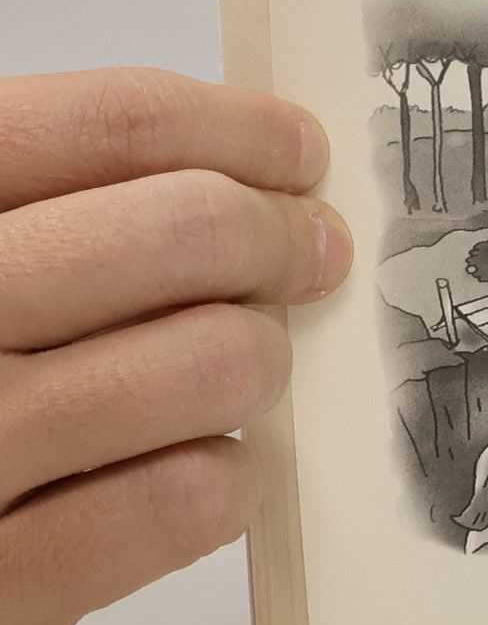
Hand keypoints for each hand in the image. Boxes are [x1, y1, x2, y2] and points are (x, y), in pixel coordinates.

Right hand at [0, 69, 350, 624]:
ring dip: (255, 358)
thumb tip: (242, 176)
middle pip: (191, 230)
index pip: (115, 124)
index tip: (297, 154)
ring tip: (230, 368)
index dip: (240, 131)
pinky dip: (228, 477)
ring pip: (214, 360)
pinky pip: (186, 500)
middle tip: (301, 256)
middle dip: (275, 240)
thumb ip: (49, 206)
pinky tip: (199, 466)